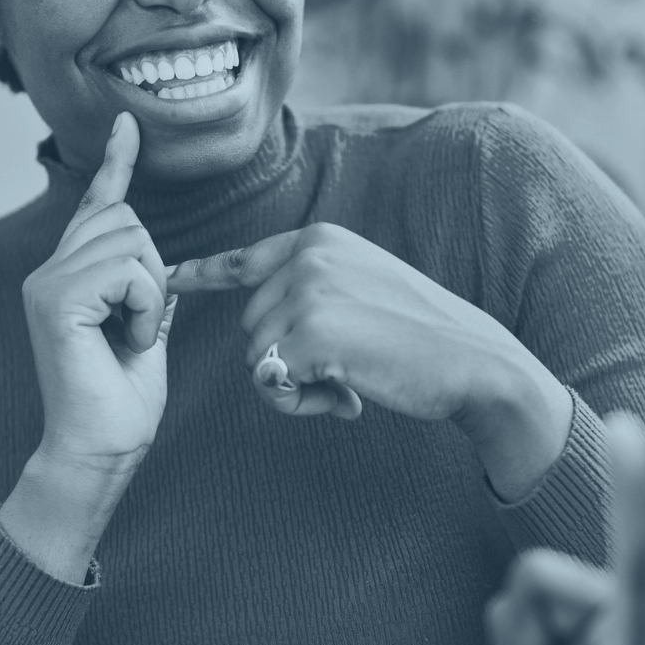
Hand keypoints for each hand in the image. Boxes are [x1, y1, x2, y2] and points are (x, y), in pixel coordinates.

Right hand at [2, 113, 174, 581]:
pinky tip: (126, 341)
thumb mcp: (142, 326)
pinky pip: (126, 271)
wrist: (100, 450)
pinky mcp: (54, 301)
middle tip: (139, 328)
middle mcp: (48, 271)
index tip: (127, 123)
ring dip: (150, 293)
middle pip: (126, 218)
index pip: (97, 204)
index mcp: (67, 273)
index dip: (115, 162)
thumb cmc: (122, 401)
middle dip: (154, 270)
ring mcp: (46, 283)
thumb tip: (149, 254)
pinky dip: (143, 307)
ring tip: (130, 338)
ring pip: (130, 241)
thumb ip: (138, 283)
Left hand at [166, 223, 571, 499]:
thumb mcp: (365, 292)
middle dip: (285, 362)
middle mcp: (309, 256)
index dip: (201, 274)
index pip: (244, 259)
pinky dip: (302, 403)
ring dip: (295, 386)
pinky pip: (270, 382)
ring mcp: (308, 290)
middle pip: (249, 325)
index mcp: (320, 240)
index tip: (169, 278)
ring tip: (350, 381)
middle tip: (342, 372)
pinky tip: (347, 398)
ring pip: (256, 357)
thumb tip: (267, 347)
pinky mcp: (310, 332)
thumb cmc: (423, 341)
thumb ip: (314, 298)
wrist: (475, 363)